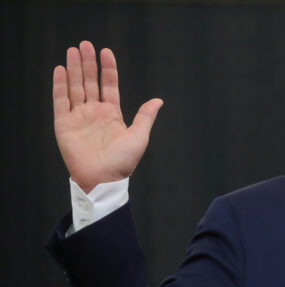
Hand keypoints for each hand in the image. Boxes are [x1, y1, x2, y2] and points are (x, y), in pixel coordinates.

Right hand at [53, 41, 162, 193]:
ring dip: (74, 69)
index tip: (106, 52)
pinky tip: (61, 70)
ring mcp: (79, 117)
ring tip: (73, 50)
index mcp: (112, 114)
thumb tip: (159, 100)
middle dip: (88, 63)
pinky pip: (60, 101)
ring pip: (75, 87)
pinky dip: (60, 85)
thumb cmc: (123, 162)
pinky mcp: (64, 124)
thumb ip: (145, 116)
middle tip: (85, 44)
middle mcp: (94, 112)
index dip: (108, 69)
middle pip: (90, 82)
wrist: (104, 179)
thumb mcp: (139, 136)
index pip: (109, 85)